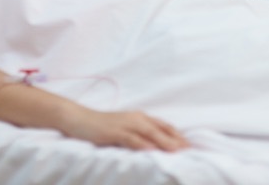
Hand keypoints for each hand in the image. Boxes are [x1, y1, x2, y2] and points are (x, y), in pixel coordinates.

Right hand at [64, 107, 189, 151]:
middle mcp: (136, 119)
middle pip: (160, 129)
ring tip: (176, 151)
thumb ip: (138, 135)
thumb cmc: (102, 126)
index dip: (177, 135)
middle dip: (175, 140)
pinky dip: (141, 144)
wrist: (79, 119)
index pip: (163, 126)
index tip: (189, 145)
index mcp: (140, 118)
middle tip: (189, 150)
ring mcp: (125, 124)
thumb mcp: (124, 129)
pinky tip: (150, 151)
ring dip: (164, 142)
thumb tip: (153, 147)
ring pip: (149, 133)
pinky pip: (130, 138)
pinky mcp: (113, 132)